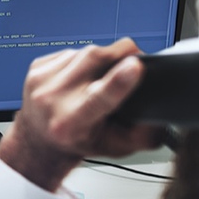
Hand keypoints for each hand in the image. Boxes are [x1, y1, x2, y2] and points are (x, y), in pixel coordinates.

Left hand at [0, 39, 163, 191]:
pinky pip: (71, 51)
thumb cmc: (79, 142)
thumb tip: (161, 118)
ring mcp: (41, 81)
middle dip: (123, 54)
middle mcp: (52, 100)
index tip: (135, 67)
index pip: (99, 98)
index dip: (119, 82)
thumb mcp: (116, 147)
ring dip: (102, 59)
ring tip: (100, 77)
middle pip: (96, 61)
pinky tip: (80, 76)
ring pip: (86, 51)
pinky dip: (83, 59)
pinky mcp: (37, 66)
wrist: (38, 139)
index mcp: (72, 124)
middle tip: (135, 62)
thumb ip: (143, 135)